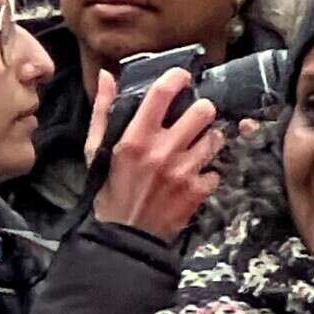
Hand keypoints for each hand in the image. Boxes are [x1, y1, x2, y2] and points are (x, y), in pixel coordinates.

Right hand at [87, 71, 222, 241]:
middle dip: (201, 109)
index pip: (163, 93)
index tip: (182, 77)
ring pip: (216, 138)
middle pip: (203, 111)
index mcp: (136, 138)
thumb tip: (107, 76)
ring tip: (196, 144)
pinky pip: (216, 170)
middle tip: (194, 116)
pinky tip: (194, 174)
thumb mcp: (96, 149)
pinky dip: (207, 172)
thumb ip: (103, 110)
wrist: (124, 237)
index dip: (177, 77)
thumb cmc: (108, 189)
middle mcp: (163, 151)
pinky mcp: (197, 191)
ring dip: (208, 138)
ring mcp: (184, 172)